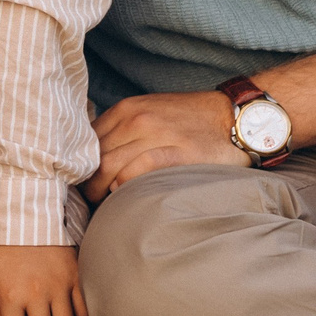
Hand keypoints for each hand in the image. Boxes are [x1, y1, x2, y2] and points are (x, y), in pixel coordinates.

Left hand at [87, 90, 245, 201]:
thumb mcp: (151, 113)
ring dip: (103, 191)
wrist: (233, 116)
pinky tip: (127, 196)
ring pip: (109, 165)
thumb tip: (98, 159)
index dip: (82, 167)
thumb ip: (124, 131)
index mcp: (127, 109)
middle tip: (93, 203)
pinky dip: (125, 186)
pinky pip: (137, 170)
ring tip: (106, 206)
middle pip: (95, 157)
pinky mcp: (176, 152)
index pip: (87, 141)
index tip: (84, 185)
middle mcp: (136, 118)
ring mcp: (156, 133)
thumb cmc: (190, 120)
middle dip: (89, 184)